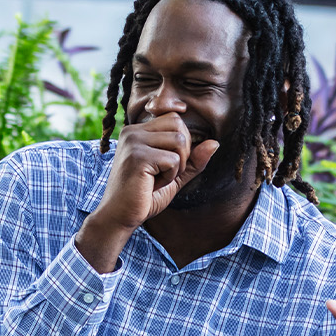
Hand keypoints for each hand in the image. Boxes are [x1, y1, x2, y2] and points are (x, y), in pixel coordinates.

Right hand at [96, 113, 221, 230]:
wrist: (119, 217)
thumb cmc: (143, 197)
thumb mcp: (174, 175)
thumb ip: (193, 159)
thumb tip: (215, 143)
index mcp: (137, 131)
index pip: (174, 119)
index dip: (181, 142)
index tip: (166, 163)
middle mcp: (133, 132)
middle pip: (178, 125)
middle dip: (183, 152)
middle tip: (166, 172)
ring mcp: (134, 143)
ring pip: (179, 140)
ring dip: (177, 166)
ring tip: (158, 179)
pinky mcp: (137, 157)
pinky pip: (173, 160)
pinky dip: (170, 177)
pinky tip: (152, 185)